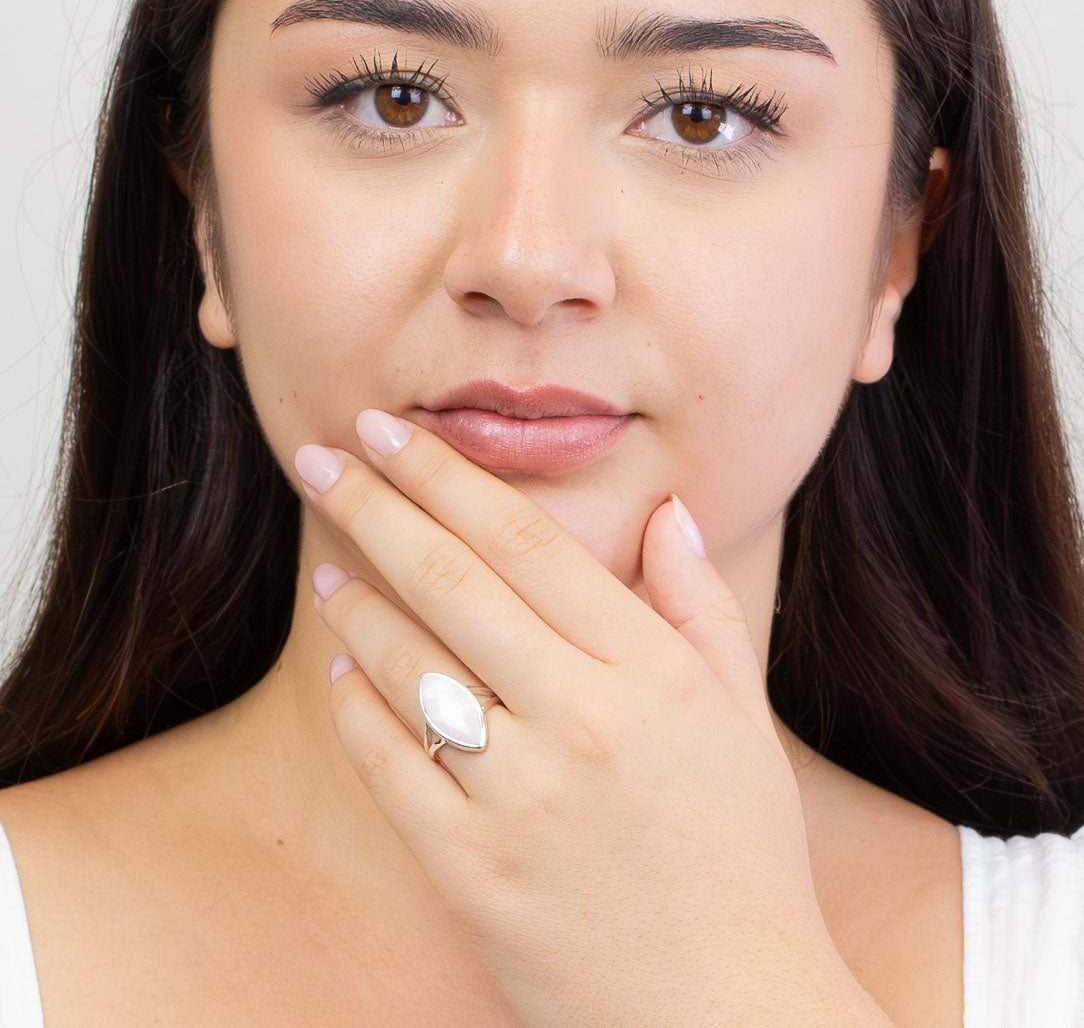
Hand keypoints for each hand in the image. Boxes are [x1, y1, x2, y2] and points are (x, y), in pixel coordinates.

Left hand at [293, 409, 887, 1026]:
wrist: (725, 1011)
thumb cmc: (743, 856)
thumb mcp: (741, 718)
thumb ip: (701, 606)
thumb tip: (668, 512)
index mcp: (650, 672)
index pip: (525, 541)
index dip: (446, 475)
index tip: (389, 432)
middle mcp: (582, 719)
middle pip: (452, 582)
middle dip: (374, 505)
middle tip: (320, 458)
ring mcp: (520, 796)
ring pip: (407, 666)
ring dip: (354, 603)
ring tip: (326, 564)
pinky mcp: (471, 869)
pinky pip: (391, 764)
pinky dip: (358, 707)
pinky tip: (345, 670)